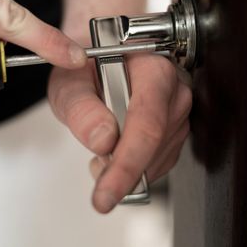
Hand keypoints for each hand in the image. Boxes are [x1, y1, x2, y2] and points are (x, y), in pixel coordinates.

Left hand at [48, 40, 191, 212]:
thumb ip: (81, 107)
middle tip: (94, 165)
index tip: (106, 193)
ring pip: (159, 156)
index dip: (127, 163)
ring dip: (128, 165)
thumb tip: (102, 140)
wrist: (99, 53)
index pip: (147, 123)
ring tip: (101, 151)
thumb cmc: (84, 62)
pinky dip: (135, 164)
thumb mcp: (68, 79)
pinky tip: (115, 152)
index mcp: (152, 68)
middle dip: (123, 167)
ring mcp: (178, 109)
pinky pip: (160, 159)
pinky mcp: (176, 127)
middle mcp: (174, 88)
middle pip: (156, 144)